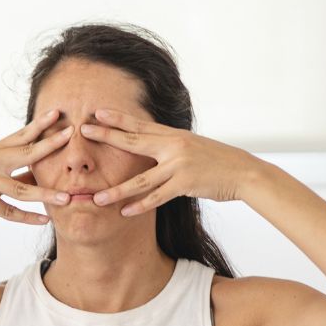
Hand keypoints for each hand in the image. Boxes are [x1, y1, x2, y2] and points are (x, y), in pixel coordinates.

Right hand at [0, 109, 73, 224]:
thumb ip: (6, 166)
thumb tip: (38, 169)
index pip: (20, 135)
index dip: (39, 125)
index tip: (58, 114)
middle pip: (26, 153)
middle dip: (50, 145)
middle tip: (72, 136)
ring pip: (21, 188)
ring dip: (46, 194)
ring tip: (67, 197)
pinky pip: (8, 211)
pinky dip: (27, 218)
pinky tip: (43, 220)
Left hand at [80, 108, 264, 214]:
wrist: (244, 173)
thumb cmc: (217, 162)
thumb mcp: (192, 147)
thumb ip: (171, 147)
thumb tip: (153, 146)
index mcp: (174, 136)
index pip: (140, 125)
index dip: (118, 119)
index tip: (97, 113)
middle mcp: (174, 146)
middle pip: (133, 141)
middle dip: (106, 136)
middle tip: (82, 132)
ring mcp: (179, 165)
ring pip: (140, 180)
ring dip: (117, 190)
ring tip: (96, 198)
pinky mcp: (185, 184)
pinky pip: (157, 197)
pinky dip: (140, 206)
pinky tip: (124, 212)